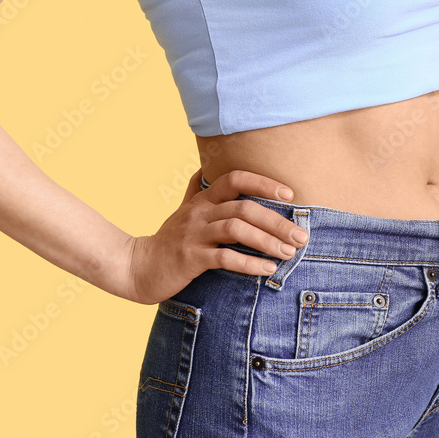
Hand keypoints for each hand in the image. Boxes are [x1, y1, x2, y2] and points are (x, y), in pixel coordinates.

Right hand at [124, 169, 310, 304]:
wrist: (137, 267)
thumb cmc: (168, 239)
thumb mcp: (182, 210)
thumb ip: (197, 189)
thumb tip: (205, 168)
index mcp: (202, 199)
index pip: (235, 179)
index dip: (264, 183)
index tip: (289, 195)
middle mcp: (200, 212)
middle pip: (245, 207)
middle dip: (277, 222)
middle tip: (301, 236)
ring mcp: (194, 234)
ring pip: (238, 230)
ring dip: (268, 242)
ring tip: (288, 253)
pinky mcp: (190, 258)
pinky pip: (225, 257)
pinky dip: (250, 263)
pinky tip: (267, 270)